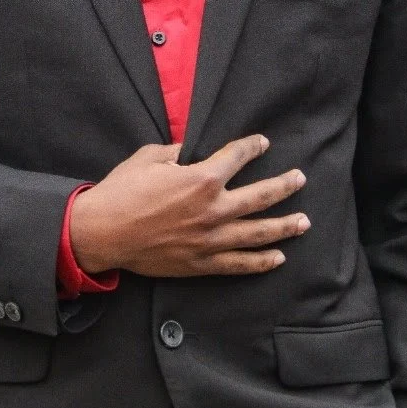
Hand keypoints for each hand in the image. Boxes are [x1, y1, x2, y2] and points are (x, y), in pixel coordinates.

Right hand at [68, 134, 308, 277]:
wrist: (102, 233)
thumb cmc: (122, 191)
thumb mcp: (148, 158)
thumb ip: (175, 151)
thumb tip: (188, 152)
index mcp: (202, 178)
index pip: (237, 157)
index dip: (252, 147)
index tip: (262, 143)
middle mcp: (213, 209)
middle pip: (261, 196)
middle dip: (284, 186)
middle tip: (300, 179)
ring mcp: (211, 239)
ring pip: (258, 233)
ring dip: (284, 227)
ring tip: (304, 222)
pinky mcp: (202, 263)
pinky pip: (239, 264)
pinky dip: (261, 262)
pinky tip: (278, 258)